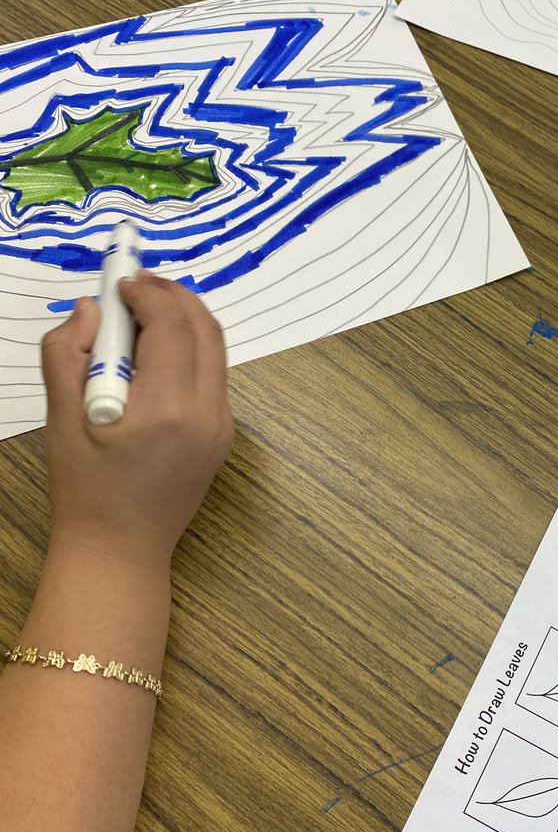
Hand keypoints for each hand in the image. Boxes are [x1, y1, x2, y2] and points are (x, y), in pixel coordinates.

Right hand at [41, 272, 233, 568]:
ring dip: (184, 320)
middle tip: (137, 283)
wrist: (120, 550)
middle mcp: (206, 413)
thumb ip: (67, 354)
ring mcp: (222, 426)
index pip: (171, 325)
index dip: (147, 293)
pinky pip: (213, 376)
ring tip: (145, 309)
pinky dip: (190, 351)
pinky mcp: (223, 436)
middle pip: (205, 329)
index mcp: (166, 408)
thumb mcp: (61, 419)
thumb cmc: (85, 488)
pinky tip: (156, 351)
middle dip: (173, 296)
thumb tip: (88, 309)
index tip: (119, 282)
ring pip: (215, 350)